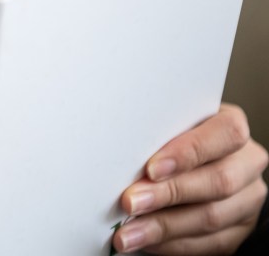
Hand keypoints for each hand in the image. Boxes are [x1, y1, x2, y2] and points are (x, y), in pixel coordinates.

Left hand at [113, 103, 267, 254]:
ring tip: (128, 233)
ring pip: (212, 216)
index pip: (226, 133)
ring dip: (163, 227)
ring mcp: (248, 198)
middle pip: (218, 180)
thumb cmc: (173, 139)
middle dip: (168, 194)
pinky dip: (173, 244)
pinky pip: (211, 243)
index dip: (189, 152)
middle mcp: (247, 162)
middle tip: (130, 202)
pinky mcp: (240, 229)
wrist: (198, 163)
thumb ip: (158, 136)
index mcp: (231, 125)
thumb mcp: (169, 127)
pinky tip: (146, 242)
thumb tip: (120, 156)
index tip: (151, 169)